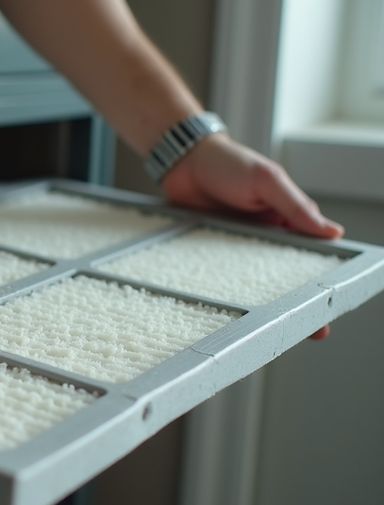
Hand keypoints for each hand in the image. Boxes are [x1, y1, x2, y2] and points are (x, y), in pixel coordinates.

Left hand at [162, 134, 342, 338]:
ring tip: (267, 333)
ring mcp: (235, 248)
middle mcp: (264, 239)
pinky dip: (221, 292)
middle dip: (294, 304)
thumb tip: (332, 233)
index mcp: (287, 222)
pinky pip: (217, 275)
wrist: (184, 159)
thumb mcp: (267, 180)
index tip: (330, 306)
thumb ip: (296, 206)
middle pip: (282, 277)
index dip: (320, 281)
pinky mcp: (209, 251)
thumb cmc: (230, 162)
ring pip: (250, 283)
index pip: (311, 256)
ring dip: (258, 305)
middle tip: (307, 332)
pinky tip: (225, 314)